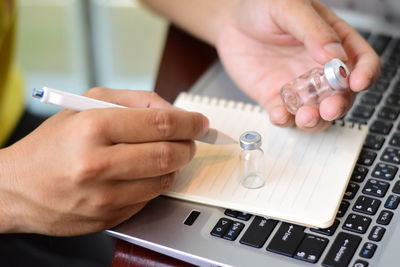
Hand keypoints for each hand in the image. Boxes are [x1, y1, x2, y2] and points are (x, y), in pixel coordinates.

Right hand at [0, 88, 208, 235]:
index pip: (160, 124)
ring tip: (165, 155)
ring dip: (174, 166)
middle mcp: (97, 164)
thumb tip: (172, 111)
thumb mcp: (86, 105)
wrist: (16, 188)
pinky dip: (155, 184)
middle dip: (188, 146)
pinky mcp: (108, 218)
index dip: (189, 122)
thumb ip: (133, 101)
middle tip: (189, 140)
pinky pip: (148, 199)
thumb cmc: (54, 144)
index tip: (200, 123)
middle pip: (167, 154)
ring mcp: (103, 196)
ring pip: (163, 180)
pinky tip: (142, 174)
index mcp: (93, 128)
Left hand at [217, 0, 379, 130]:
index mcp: (333, 41)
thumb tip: (336, 56)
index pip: (360, 60)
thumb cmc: (261, 6)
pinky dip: (285, 120)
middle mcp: (319, 68)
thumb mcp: (289, 8)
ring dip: (315, 120)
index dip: (365, 73)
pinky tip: (279, 114)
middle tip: (329, 108)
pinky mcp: (275, 98)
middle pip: (341, 94)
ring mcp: (298, 86)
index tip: (356, 82)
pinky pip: (285, 115)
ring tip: (304, 116)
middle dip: (338, 104)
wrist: (229, 20)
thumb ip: (313, 30)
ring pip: (316, 111)